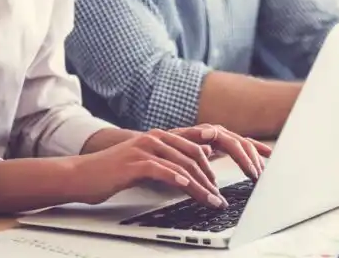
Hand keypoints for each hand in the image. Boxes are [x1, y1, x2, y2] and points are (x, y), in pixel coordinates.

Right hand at [71, 126, 271, 208]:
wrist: (81, 175)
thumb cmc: (114, 174)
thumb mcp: (149, 166)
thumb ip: (172, 164)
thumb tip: (196, 174)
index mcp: (166, 136)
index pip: (208, 136)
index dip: (234, 144)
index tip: (257, 158)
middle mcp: (160, 136)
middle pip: (203, 149)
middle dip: (222, 169)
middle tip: (235, 187)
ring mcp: (148, 146)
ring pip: (187, 162)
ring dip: (205, 184)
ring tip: (215, 201)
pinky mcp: (137, 161)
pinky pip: (167, 170)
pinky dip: (183, 182)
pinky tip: (194, 192)